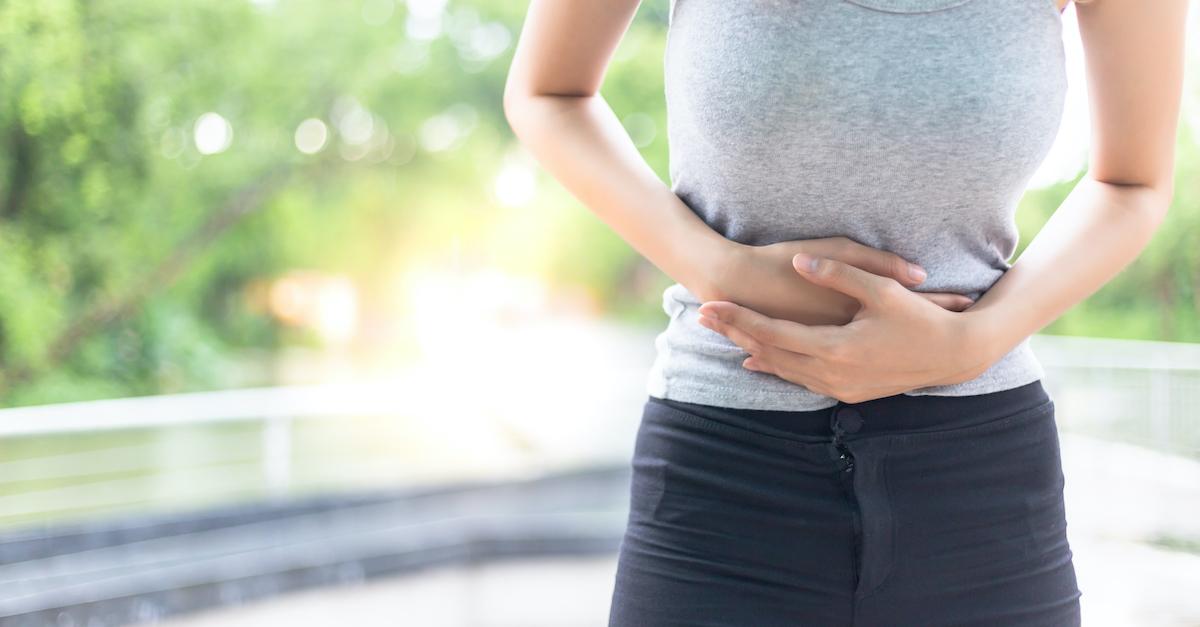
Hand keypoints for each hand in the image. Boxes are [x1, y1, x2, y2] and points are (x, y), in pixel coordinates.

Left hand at [696, 252, 997, 402]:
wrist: (954, 354)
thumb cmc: (920, 317)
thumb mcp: (881, 289)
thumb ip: (838, 275)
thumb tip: (799, 263)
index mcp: (836, 348)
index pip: (772, 334)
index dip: (738, 320)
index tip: (709, 305)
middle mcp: (832, 374)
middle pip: (769, 354)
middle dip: (735, 335)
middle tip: (702, 317)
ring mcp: (840, 388)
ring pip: (783, 371)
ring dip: (753, 351)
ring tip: (722, 335)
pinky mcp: (850, 392)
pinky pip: (802, 380)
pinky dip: (778, 368)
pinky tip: (761, 361)